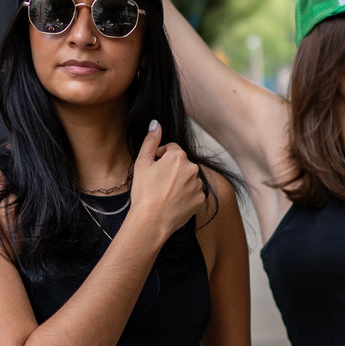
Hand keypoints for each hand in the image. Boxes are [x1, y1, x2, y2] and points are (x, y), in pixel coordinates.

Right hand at [128, 121, 205, 240]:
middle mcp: (193, 168)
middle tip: (157, 183)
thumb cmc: (144, 193)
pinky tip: (173, 201)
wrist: (152, 221)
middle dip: (171, 169)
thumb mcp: (142, 163)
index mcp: (179, 156)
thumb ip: (151, 141)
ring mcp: (199, 184)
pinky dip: (186, 195)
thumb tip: (156, 124)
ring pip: (188, 178)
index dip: (160, 157)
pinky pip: (194, 192)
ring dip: (179, 182)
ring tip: (165, 194)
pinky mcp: (202, 199)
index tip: (153, 168)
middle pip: (181, 163)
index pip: (171, 149)